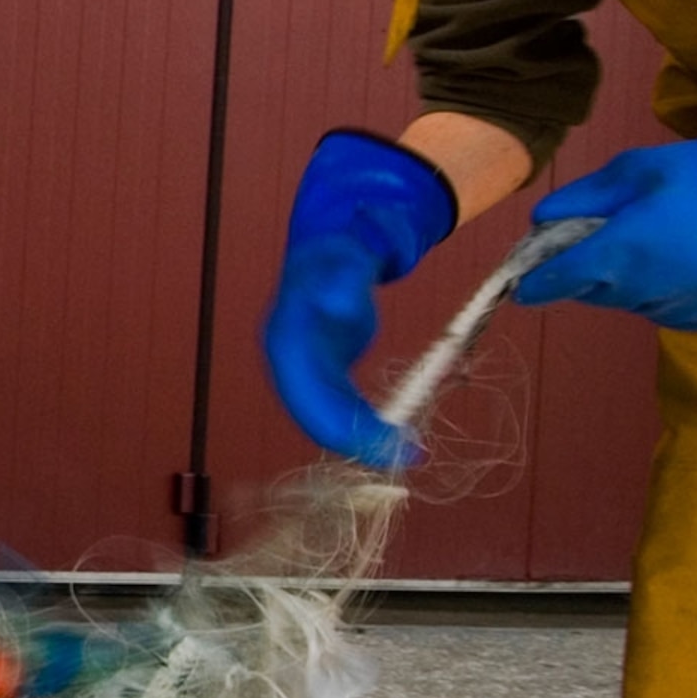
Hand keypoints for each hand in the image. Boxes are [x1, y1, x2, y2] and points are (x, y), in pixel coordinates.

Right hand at [262, 130, 456, 467]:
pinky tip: (397, 439)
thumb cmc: (344, 243)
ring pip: (326, 417)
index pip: (307, 393)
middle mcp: (288, 357)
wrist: (337, 239)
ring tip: (409, 454)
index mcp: (287, 333)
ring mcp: (302, 367)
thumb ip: (346, 272)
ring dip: (364, 440)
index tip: (387, 442)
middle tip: (407, 458)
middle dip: (357, 441)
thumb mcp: (348, 250)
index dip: (344, 424)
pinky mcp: (321, 372)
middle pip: (314, 414)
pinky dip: (367, 426)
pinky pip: (340, 408)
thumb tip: (342, 298)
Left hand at [520, 10, 696, 328]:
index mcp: (625, 250)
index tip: (524, 287)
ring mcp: (693, 309)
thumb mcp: (637, 168)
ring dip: (636, 283)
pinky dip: (676, 294)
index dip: (538, 284)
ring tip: (666, 243)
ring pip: (640, 305)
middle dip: (593, 274)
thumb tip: (541, 223)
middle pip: (600, 294)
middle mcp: (652, 289)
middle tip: (609, 242)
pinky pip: (680, 313)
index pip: (561, 281)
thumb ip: (583, 199)